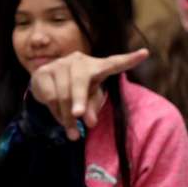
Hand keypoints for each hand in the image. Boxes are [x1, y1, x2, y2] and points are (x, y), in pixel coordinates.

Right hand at [29, 49, 148, 140]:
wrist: (48, 84)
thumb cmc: (76, 92)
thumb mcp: (88, 101)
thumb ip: (92, 109)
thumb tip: (89, 122)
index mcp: (96, 66)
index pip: (114, 62)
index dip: (128, 59)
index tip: (145, 53)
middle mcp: (78, 60)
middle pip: (80, 81)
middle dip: (79, 100)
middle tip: (78, 116)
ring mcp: (59, 64)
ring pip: (62, 94)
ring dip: (66, 116)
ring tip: (72, 133)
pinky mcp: (43, 71)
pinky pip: (49, 96)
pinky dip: (55, 112)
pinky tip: (59, 117)